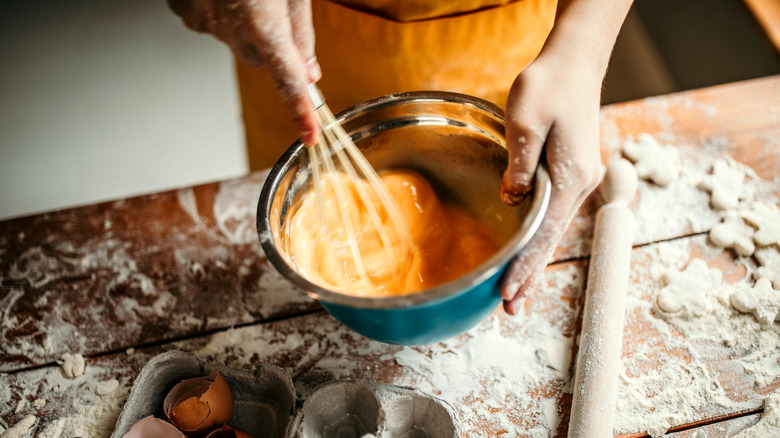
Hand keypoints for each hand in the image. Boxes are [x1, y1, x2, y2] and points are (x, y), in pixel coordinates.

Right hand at [168, 0, 320, 143]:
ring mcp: (201, 20)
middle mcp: (228, 27)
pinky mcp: (182, 10)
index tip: (309, 133)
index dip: (300, 109)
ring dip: (246, 26)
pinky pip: (210, 25)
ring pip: (235, 41)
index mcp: (261, 22)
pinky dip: (220, 14)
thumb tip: (308, 69)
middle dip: (273, 46)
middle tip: (274, 10)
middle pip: (262, 58)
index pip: (288, 79)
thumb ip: (300, 31)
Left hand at [499, 46, 603, 314]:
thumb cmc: (548, 86)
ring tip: (515, 294)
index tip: (507, 292)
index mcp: (570, 177)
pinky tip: (526, 252)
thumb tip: (513, 201)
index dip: (525, 265)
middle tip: (510, 310)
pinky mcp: (568, 173)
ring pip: (551, 232)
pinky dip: (537, 240)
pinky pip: (550, 216)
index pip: (544, 234)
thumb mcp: (527, 121)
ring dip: (533, 262)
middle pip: (550, 241)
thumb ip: (521, 166)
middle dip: (530, 275)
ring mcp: (576, 180)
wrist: (573, 64)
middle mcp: (578, 185)